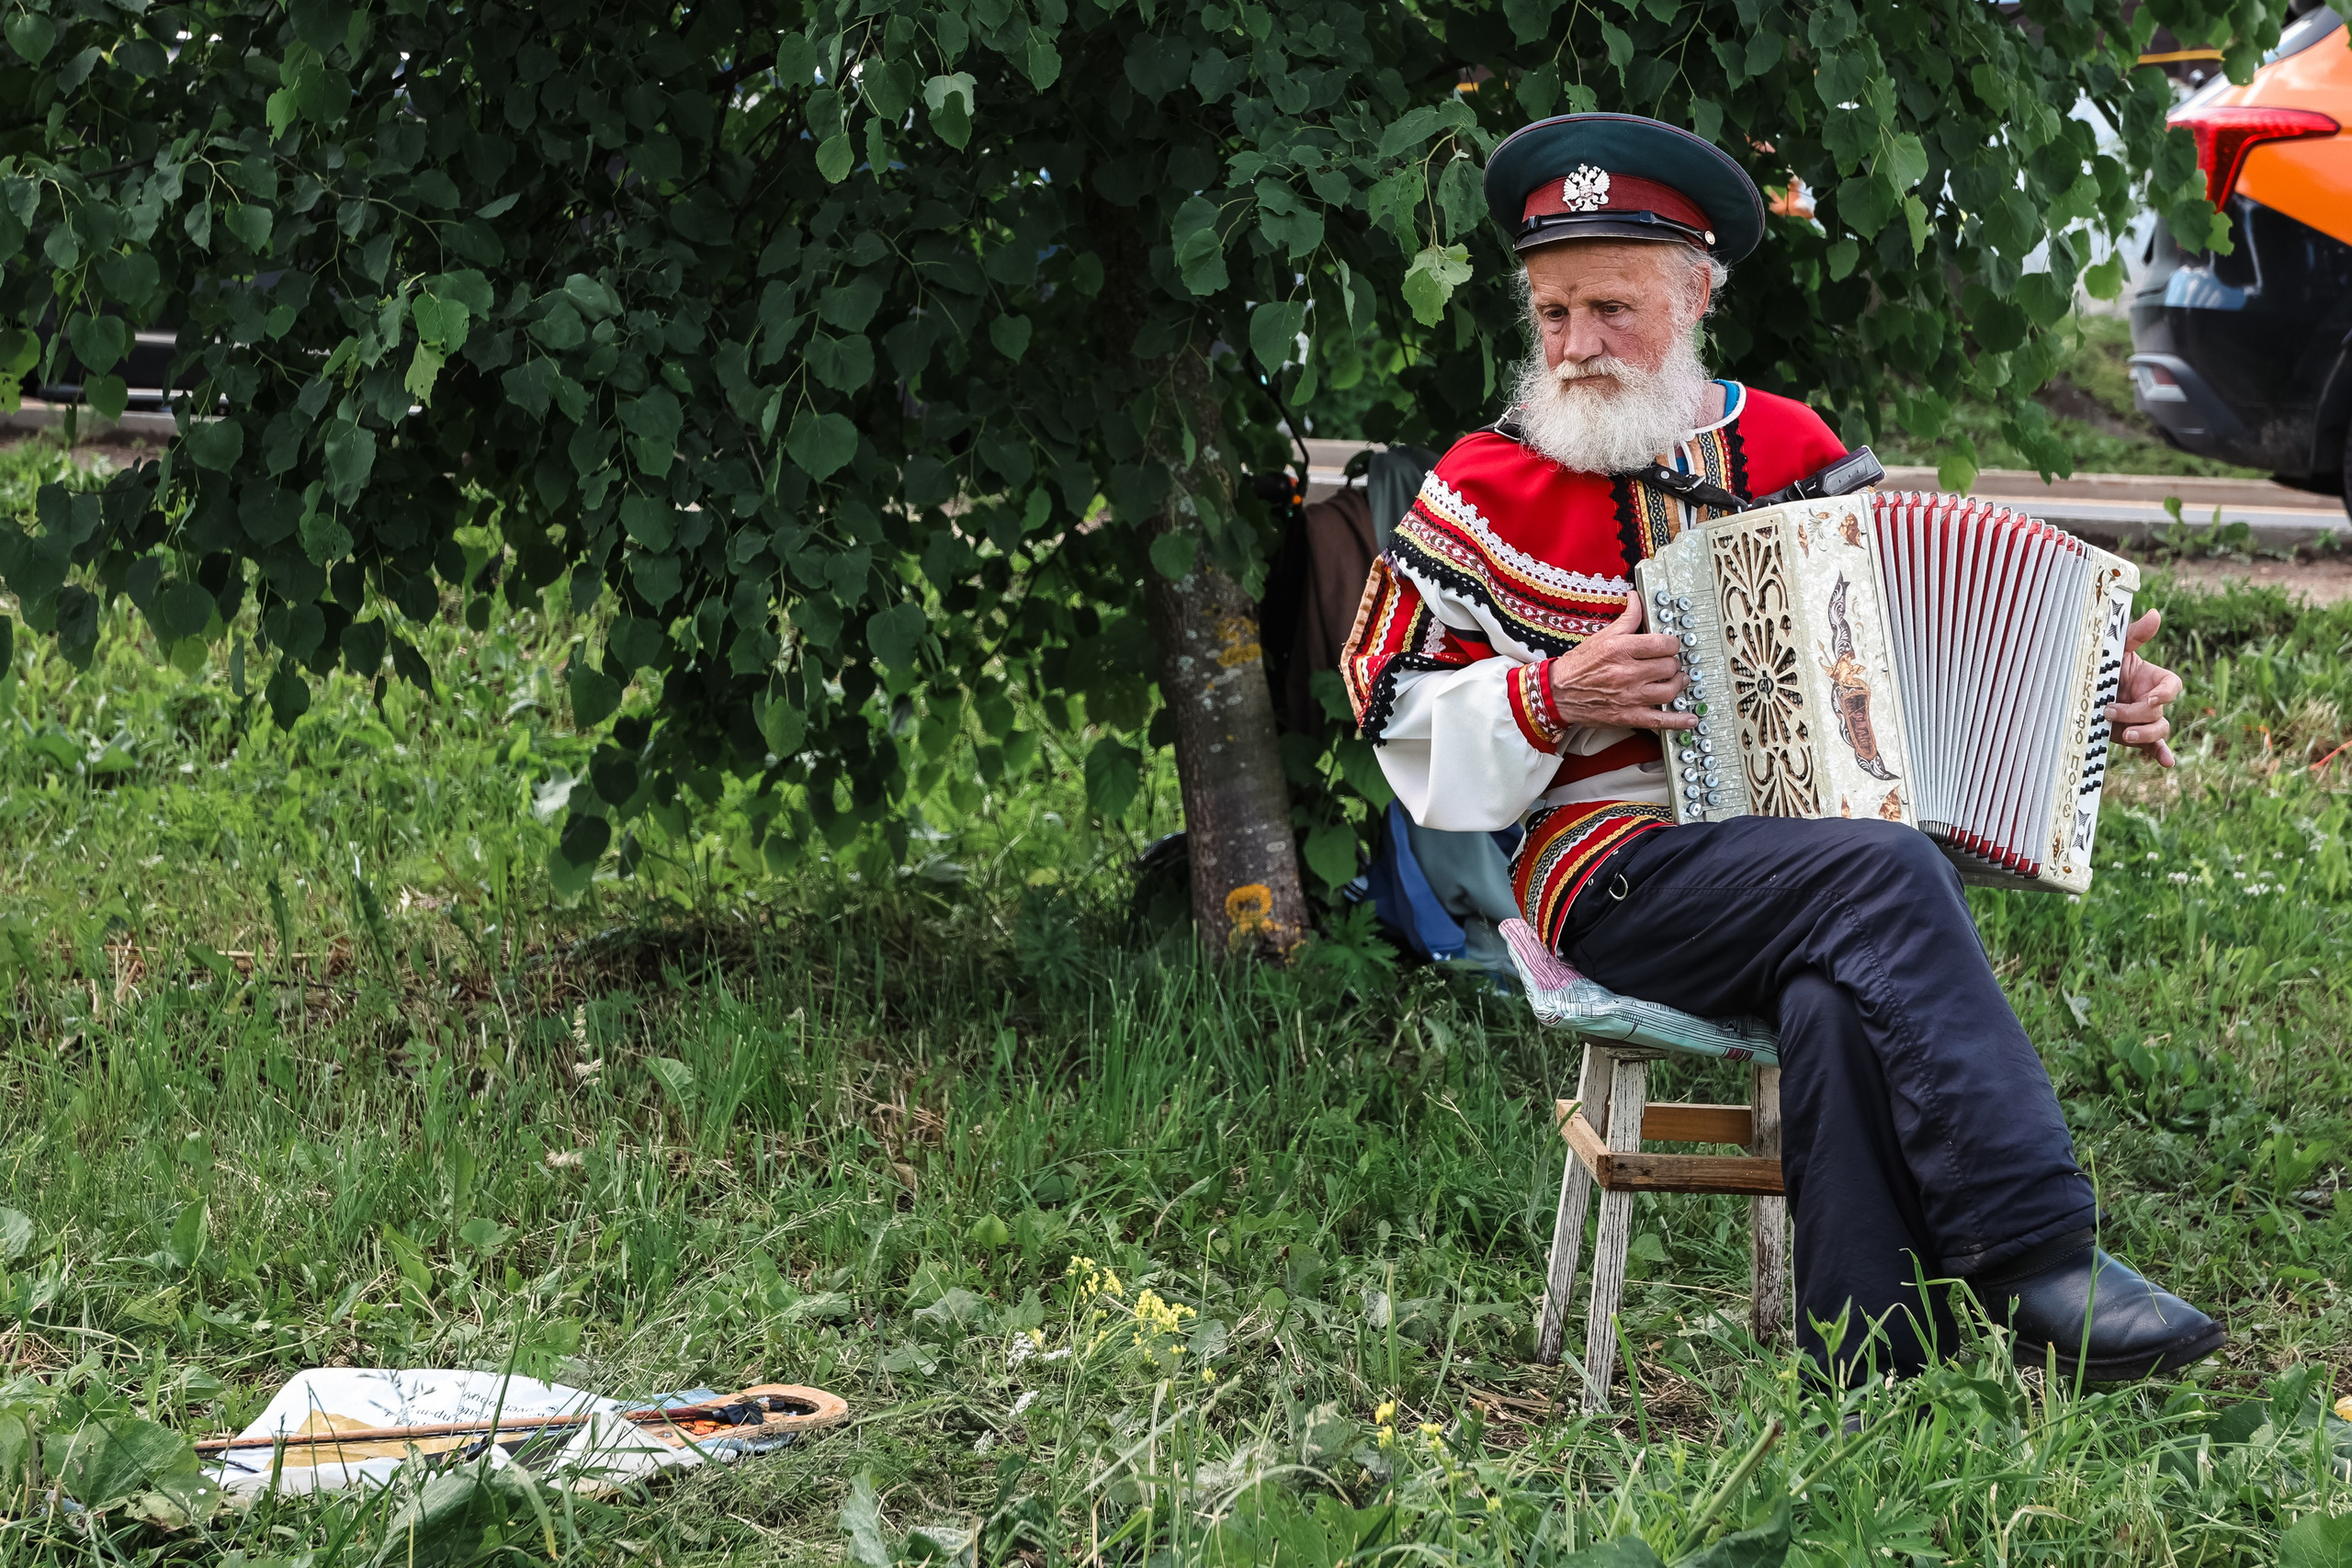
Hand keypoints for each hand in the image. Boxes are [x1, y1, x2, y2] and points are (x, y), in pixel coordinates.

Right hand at [1545, 593, 1695, 732]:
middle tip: (1668, 663)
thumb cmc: (1579, 665)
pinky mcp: (1629, 716)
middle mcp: (1627, 673)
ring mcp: (1630, 697)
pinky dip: (1678, 720)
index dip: (1672, 643)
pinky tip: (1690, 718)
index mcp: (1621, 650)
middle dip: (1672, 663)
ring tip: (1675, 680)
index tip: (1669, 645)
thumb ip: (1626, 619)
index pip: (1663, 643)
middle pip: (1669, 666)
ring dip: (1678, 684)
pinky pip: (1660, 720)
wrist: (1558, 692)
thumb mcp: (1602, 636)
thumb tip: (1636, 599)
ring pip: (1670, 690)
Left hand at [2110, 607, 2182, 767]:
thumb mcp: (2117, 648)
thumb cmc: (2105, 665)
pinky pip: (2154, 747)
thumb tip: (2155, 614)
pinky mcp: (2135, 736)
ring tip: (2122, 734)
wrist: (2086, 689)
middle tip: (2109, 711)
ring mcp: (2144, 720)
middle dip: (2136, 714)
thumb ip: (2135, 634)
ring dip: (2143, 735)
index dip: (2165, 693)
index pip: (2172, 686)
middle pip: (2159, 712)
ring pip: (2159, 730)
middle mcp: (2152, 701)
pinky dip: (2161, 755)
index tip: (2149, 697)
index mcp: (2153, 680)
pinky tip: (2167, 763)